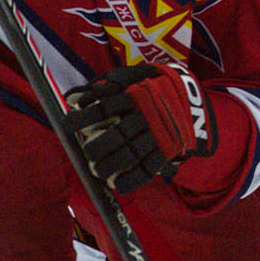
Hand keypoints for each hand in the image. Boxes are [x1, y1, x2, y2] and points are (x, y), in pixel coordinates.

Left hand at [67, 63, 217, 195]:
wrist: (192, 100)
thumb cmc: (152, 87)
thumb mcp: (131, 76)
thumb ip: (102, 87)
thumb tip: (71, 97)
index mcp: (137, 94)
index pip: (104, 108)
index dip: (83, 118)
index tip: (67, 124)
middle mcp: (147, 115)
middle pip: (116, 135)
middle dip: (96, 148)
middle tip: (87, 152)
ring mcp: (159, 135)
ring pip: (129, 156)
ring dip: (108, 167)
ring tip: (97, 170)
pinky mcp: (167, 152)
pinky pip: (146, 171)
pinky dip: (128, 181)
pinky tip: (115, 184)